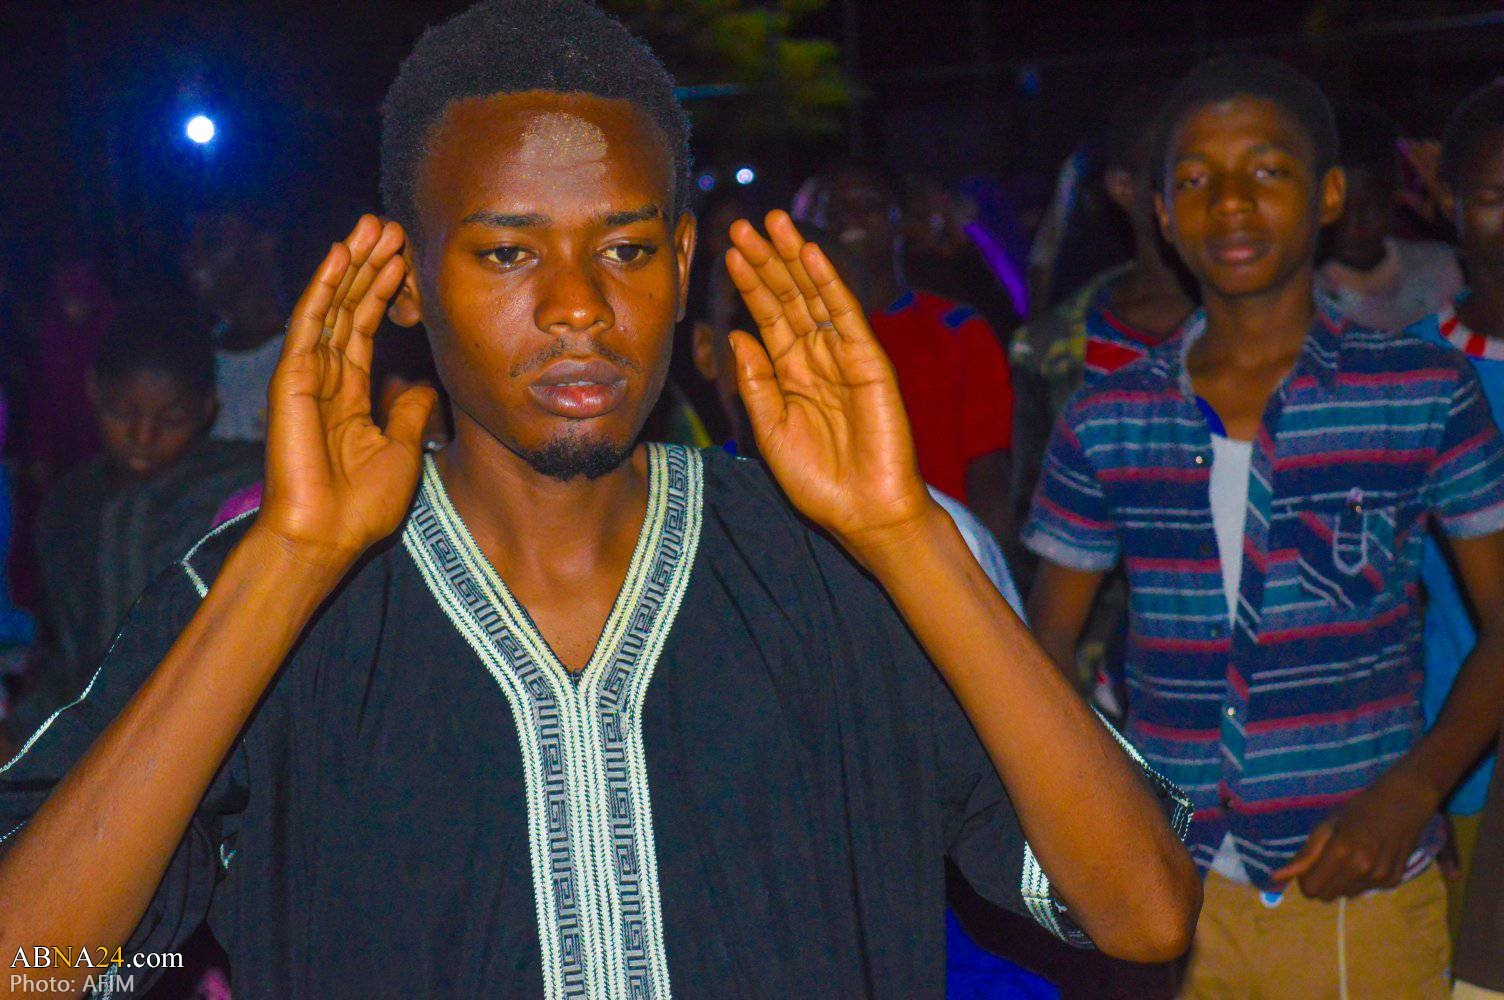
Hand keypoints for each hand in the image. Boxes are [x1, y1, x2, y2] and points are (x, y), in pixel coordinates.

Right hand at [254, 216, 436, 568]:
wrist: (326, 536)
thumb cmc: (359, 506)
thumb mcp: (401, 450)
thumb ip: (409, 412)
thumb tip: (423, 385)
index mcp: (350, 394)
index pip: (367, 328)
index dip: (384, 291)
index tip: (404, 258)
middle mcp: (326, 378)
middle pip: (349, 308)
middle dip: (369, 265)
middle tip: (389, 225)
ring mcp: (307, 376)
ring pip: (332, 306)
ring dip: (351, 264)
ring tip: (371, 225)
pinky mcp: (292, 380)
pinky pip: (311, 324)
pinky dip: (325, 287)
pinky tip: (339, 256)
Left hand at [725, 211, 932, 558]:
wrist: (863, 512)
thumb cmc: (818, 481)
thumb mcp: (770, 430)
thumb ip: (755, 382)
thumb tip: (737, 335)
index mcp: (791, 373)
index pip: (767, 317)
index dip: (749, 284)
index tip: (727, 252)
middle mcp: (816, 357)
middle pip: (788, 297)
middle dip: (766, 260)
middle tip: (741, 223)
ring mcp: (844, 356)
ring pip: (815, 296)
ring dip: (793, 258)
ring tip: (773, 222)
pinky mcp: (869, 362)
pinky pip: (846, 315)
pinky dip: (829, 283)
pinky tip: (810, 255)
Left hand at [1270, 763, 1440, 899]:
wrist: (1405, 803)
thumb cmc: (1360, 809)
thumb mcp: (1328, 825)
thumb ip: (1305, 855)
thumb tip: (1277, 877)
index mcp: (1342, 851)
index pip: (1312, 889)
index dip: (1305, 880)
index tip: (1308, 867)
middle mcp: (1362, 868)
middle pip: (1327, 896)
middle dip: (1321, 883)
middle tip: (1326, 861)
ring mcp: (1380, 877)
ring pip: (1346, 895)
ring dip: (1341, 882)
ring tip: (1350, 856)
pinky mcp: (1393, 881)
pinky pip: (1365, 891)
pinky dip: (1360, 880)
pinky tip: (1368, 858)